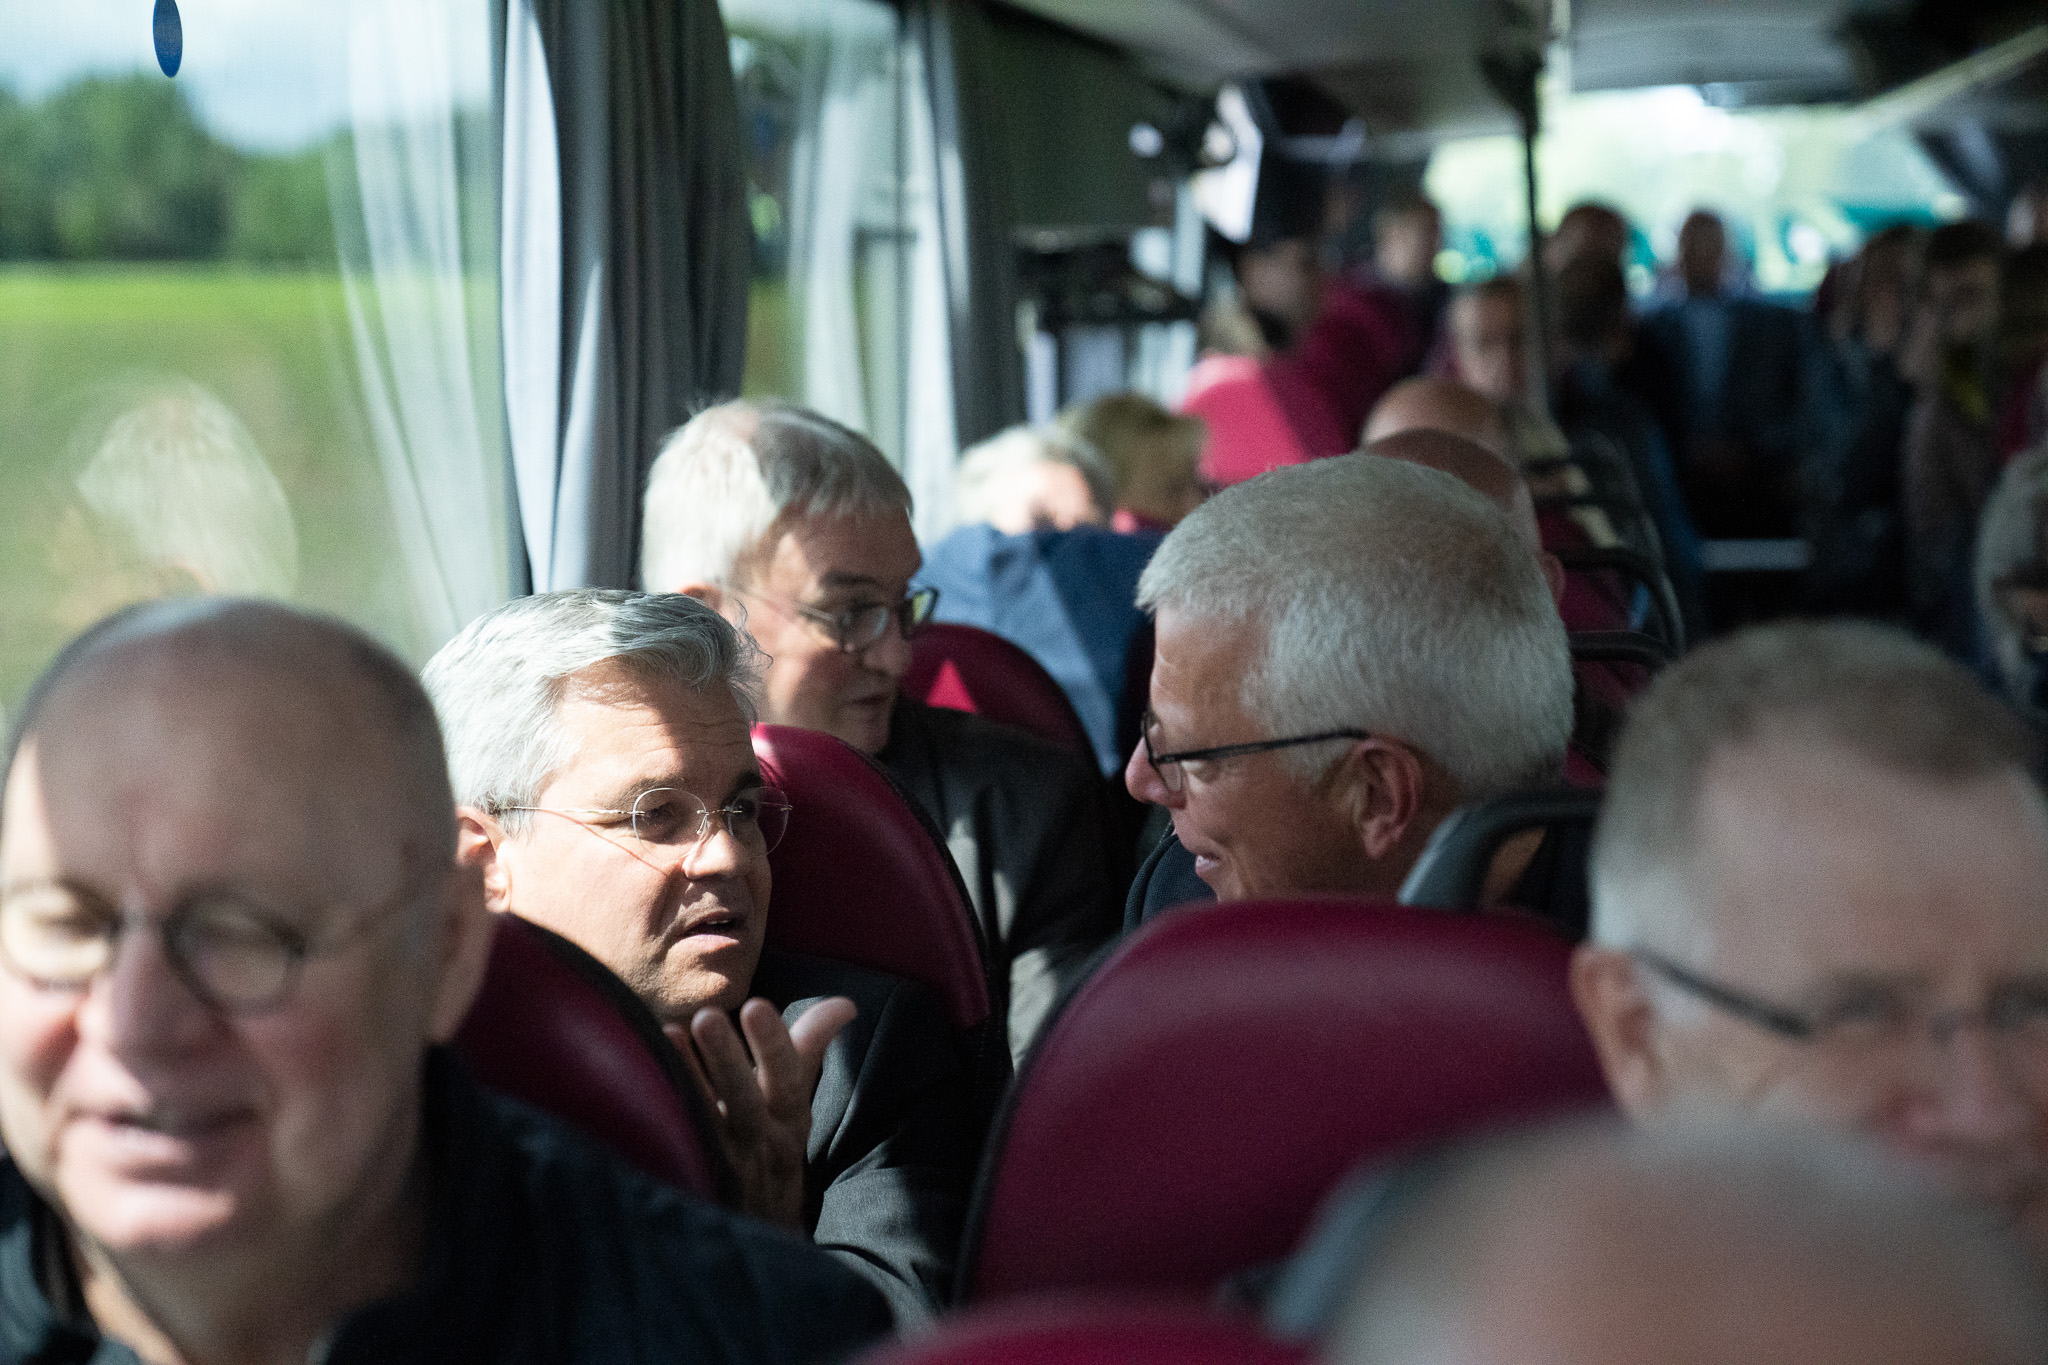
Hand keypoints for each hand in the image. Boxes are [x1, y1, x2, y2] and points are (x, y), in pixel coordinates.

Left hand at [668, 996, 856, 1230]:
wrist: (762, 1238)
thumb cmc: (773, 1150)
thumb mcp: (796, 1106)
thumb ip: (809, 1049)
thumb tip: (844, 1004)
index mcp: (790, 1120)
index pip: (789, 1080)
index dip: (774, 1045)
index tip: (756, 1005)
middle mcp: (761, 1144)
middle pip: (745, 1102)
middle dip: (727, 1059)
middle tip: (707, 1016)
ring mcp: (725, 1168)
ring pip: (707, 1124)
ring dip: (689, 1078)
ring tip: (669, 1032)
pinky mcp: (694, 1186)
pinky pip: (678, 1151)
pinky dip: (663, 1115)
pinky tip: (642, 1078)